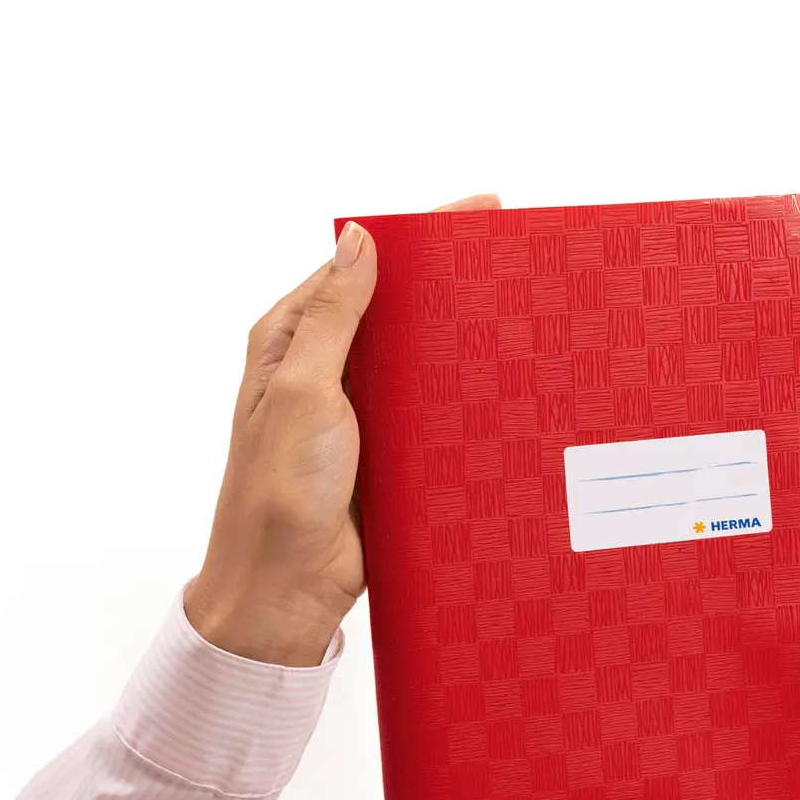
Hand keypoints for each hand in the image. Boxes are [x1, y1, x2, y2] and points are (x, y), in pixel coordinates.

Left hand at [185, 193, 501, 666]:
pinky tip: (500, 384)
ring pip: (416, 360)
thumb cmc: (277, 493)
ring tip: (521, 315)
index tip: (482, 210)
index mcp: (291, 342)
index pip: (358, 266)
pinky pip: (428, 413)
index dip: (417, 236)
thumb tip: (357, 240)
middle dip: (447, 284)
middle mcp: (321, 371)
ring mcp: (354, 415)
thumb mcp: (303, 391)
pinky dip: (458, 397)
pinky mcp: (384, 458)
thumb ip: (331, 316)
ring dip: (458, 343)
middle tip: (515, 261)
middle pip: (393, 309)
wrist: (285, 590)